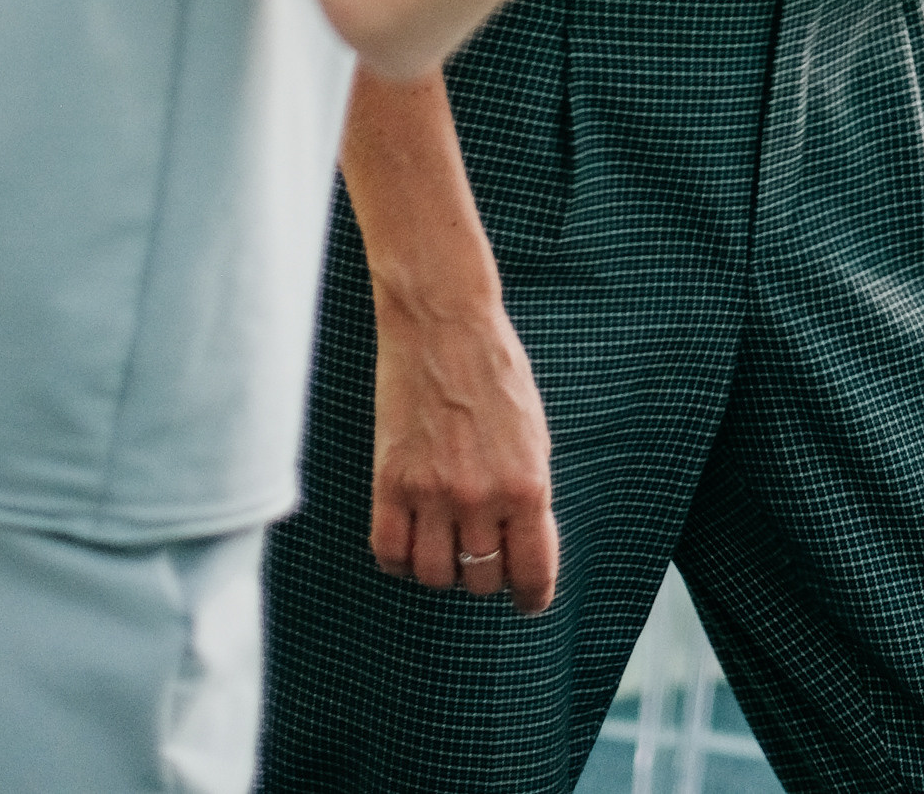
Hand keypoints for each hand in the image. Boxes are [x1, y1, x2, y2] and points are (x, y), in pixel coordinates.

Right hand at [369, 288, 558, 616]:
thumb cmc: (495, 372)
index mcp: (526, 484)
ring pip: (434, 576)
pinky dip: (399, 560)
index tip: (526, 600)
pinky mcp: (390, 481)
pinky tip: (410, 540)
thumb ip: (527, 495)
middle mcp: (480, 497)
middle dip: (485, 574)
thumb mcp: (533, 435)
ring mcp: (431, 492)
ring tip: (445, 542)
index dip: (530, 597)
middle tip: (481, 551)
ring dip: (442, 569)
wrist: (444, 323)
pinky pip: (389, 553)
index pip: (532, 575)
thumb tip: (519, 547)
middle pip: (481, 580)